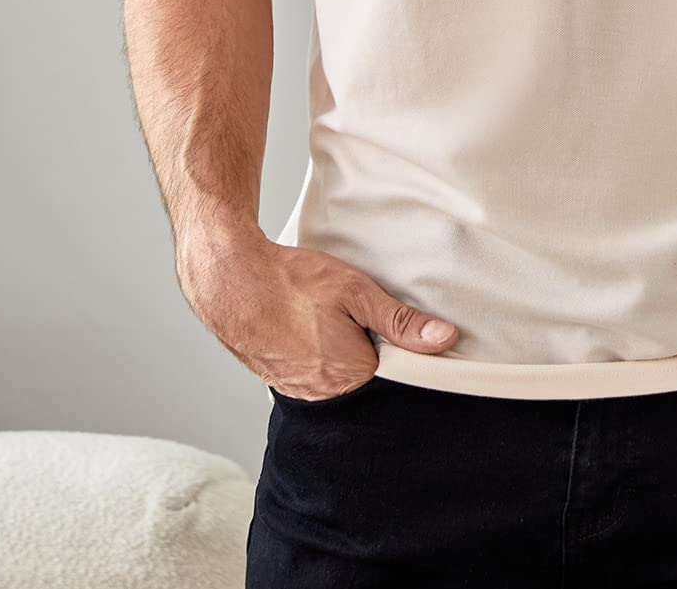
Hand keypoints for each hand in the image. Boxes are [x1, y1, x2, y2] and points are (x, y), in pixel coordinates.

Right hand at [176, 225, 460, 399]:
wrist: (232, 282)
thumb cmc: (292, 284)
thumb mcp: (356, 292)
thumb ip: (401, 321)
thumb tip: (445, 339)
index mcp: (352, 378)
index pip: (399, 377)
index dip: (405, 351)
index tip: (404, 328)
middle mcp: (327, 395)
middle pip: (372, 381)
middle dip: (377, 353)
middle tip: (362, 318)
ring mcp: (302, 393)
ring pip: (345, 379)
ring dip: (349, 354)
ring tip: (336, 322)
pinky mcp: (285, 384)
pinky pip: (319, 378)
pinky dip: (325, 357)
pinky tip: (319, 332)